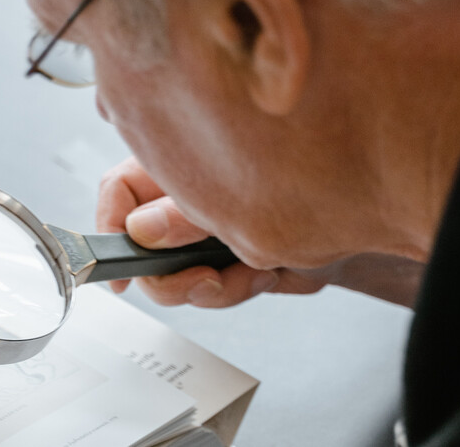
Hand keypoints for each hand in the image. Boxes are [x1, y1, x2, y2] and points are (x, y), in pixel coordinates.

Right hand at [96, 157, 327, 307]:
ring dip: (211, 286)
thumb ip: (186, 216)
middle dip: (170, 277)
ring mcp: (197, 236)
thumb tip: (142, 228)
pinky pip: (206, 293)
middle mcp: (178, 202)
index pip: (118, 193)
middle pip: (139, 248)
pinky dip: (233, 291)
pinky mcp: (219, 265)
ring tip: (250, 269)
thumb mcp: (241, 199)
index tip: (116, 268)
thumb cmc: (304, 184)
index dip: (108, 228)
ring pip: (171, 279)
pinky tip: (262, 273)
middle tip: (204, 278)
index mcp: (171, 166)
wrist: (351, 224)